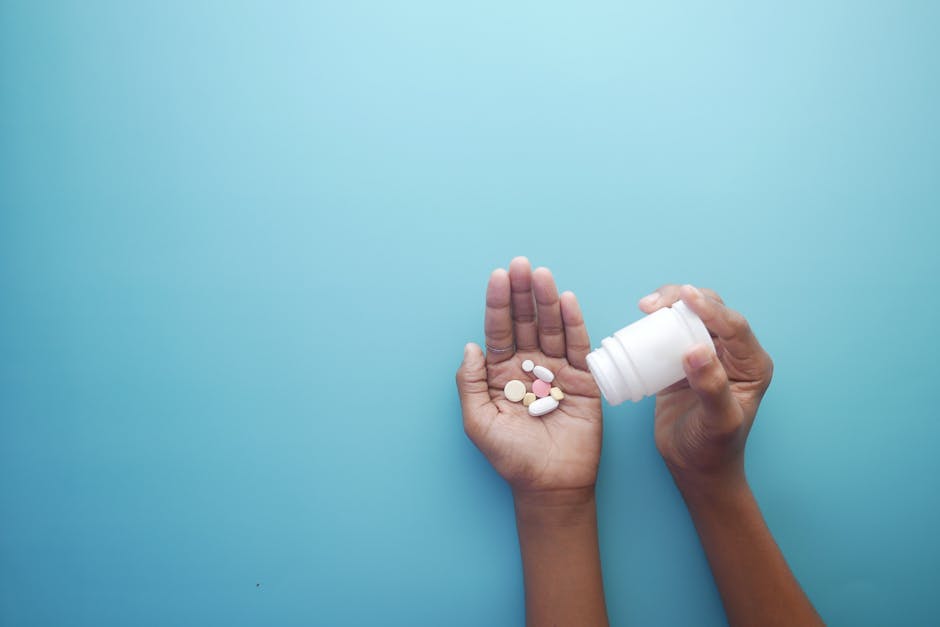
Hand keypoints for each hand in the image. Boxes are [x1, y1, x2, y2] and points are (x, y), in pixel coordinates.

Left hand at [456, 257, 601, 496]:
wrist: (549, 484)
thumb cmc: (511, 456)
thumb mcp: (478, 421)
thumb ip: (470, 382)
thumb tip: (470, 345)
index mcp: (501, 372)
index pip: (498, 330)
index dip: (498, 303)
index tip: (498, 275)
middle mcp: (529, 365)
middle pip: (525, 321)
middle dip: (522, 292)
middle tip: (521, 265)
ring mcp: (557, 370)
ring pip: (551, 327)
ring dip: (547, 300)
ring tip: (542, 276)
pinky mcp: (583, 380)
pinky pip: (578, 346)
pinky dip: (574, 323)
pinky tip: (567, 300)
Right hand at [639, 284, 773, 487]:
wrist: (694, 467)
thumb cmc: (714, 448)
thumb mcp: (718, 421)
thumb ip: (712, 387)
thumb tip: (696, 351)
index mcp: (750, 364)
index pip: (733, 326)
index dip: (709, 307)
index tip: (684, 296)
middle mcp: (730, 354)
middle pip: (710, 311)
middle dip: (683, 299)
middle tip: (653, 304)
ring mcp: (704, 355)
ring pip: (688, 317)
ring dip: (668, 305)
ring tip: (645, 307)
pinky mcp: (680, 362)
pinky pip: (668, 334)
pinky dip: (655, 324)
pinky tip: (641, 322)